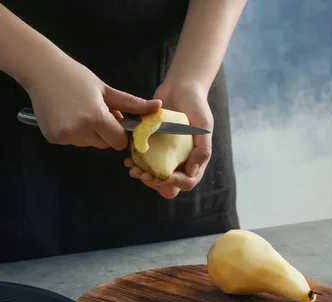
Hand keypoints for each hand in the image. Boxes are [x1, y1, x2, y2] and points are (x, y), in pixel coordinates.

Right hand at [24, 56, 160, 148]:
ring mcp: (64, 136)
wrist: (41, 70)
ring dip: (89, 132)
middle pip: (104, 144)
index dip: (120, 133)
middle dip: (104, 132)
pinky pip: (73, 141)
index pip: (118, 142)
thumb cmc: (77, 77)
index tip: (115, 121)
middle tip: (95, 111)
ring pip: (88, 143)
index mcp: (96, 118)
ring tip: (79, 111)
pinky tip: (66, 115)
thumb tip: (159, 107)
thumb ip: (132, 104)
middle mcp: (79, 130)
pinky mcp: (53, 138)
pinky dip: (73, 132)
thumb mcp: (106, 90)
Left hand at [124, 81, 212, 198]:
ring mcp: (166, 154)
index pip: (187, 181)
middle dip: (155, 183)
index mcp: (195, 159)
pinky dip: (135, 163)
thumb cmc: (196, 104)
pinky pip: (143, 161)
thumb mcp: (203, 125)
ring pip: (154, 176)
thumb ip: (202, 149)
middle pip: (169, 185)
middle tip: (144, 175)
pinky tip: (128, 159)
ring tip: (132, 169)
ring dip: (143, 176)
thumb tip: (191, 172)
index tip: (164, 176)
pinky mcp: (153, 146)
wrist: (180, 87)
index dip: (176, 183)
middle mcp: (180, 160)